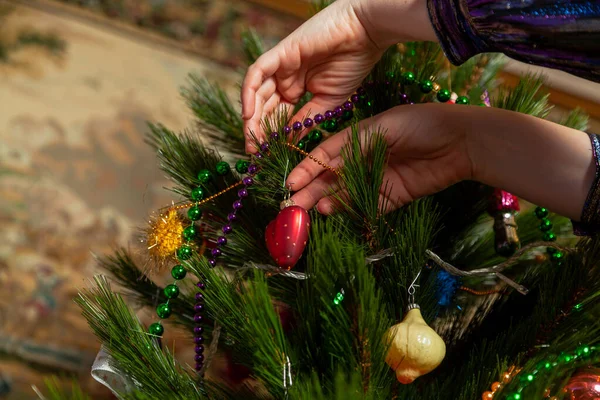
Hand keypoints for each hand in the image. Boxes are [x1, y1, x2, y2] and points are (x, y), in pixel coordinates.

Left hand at [241, 0, 435, 153]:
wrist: (365, 35)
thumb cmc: (353, 65)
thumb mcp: (328, 103)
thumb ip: (307, 121)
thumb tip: (291, 145)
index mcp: (295, 89)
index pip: (275, 115)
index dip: (268, 136)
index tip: (263, 156)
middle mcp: (284, 78)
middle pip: (262, 107)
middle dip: (256, 130)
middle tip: (253, 152)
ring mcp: (280, 65)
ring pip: (256, 93)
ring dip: (251, 117)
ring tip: (251, 139)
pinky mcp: (280, 53)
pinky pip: (256, 73)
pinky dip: (249, 93)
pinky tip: (249, 114)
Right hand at [287, 103, 593, 220]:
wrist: (462, 142)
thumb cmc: (421, 124)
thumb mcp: (384, 128)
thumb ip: (354, 149)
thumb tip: (327, 169)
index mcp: (358, 138)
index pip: (325, 154)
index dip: (307, 168)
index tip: (290, 182)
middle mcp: (363, 160)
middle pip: (330, 178)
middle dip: (309, 191)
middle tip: (291, 206)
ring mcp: (376, 180)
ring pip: (344, 195)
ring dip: (326, 202)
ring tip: (311, 211)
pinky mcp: (391, 197)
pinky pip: (366, 208)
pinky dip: (350, 212)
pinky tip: (335, 213)